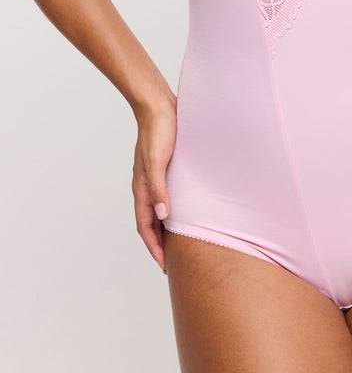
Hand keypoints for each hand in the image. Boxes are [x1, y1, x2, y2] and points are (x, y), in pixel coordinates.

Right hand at [131, 100, 176, 273]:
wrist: (159, 105)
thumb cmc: (159, 131)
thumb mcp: (159, 161)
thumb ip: (159, 188)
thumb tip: (162, 215)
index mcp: (142, 187)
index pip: (146, 226)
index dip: (154, 248)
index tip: (165, 267)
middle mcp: (147, 185)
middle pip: (151, 222)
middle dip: (159, 244)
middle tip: (173, 263)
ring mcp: (157, 177)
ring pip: (159, 210)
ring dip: (166, 228)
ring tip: (180, 243)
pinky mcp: (167, 167)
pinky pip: (168, 195)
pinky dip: (174, 209)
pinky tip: (187, 211)